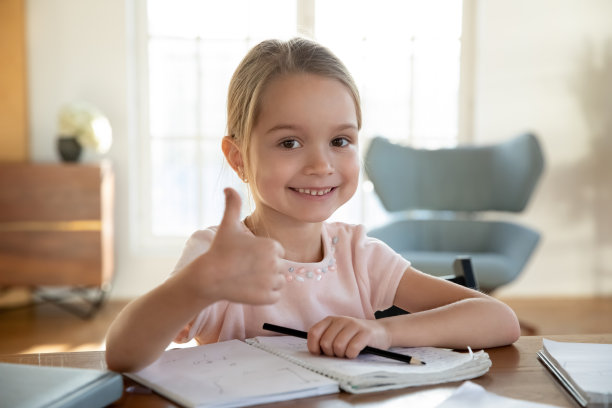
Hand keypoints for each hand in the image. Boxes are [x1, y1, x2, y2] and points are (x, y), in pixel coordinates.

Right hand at [184, 188, 285, 304]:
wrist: (209, 277)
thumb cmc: (220, 250)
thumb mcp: (228, 225)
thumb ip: (232, 204)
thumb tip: (228, 187)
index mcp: (272, 246)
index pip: (277, 251)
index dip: (263, 254)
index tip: (248, 256)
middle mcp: (275, 264)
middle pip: (279, 266)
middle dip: (265, 268)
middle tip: (246, 268)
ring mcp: (271, 282)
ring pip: (279, 282)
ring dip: (268, 281)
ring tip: (249, 278)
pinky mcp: (267, 298)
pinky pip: (275, 295)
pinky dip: (265, 294)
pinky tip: (251, 288)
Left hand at [307, 316, 390, 358]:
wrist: (381, 331)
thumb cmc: (356, 336)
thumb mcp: (338, 334)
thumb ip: (326, 339)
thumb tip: (314, 353)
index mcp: (331, 320)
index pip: (314, 333)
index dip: (314, 346)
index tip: (319, 353)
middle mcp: (341, 320)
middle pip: (325, 342)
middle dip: (330, 353)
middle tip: (339, 353)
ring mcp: (354, 325)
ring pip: (338, 346)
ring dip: (342, 355)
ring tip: (347, 352)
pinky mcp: (365, 333)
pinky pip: (352, 349)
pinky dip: (352, 355)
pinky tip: (355, 353)